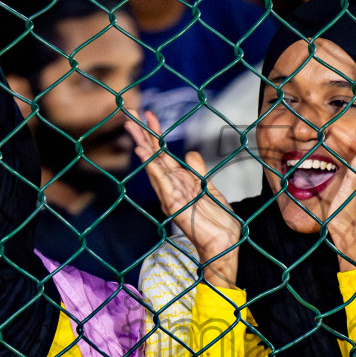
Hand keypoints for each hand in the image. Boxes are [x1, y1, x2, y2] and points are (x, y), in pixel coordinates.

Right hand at [124, 108, 241, 286]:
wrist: (225, 241)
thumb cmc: (217, 220)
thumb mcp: (208, 188)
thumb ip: (197, 172)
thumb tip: (190, 154)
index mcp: (178, 181)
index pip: (162, 153)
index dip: (155, 134)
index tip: (148, 115)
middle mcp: (170, 187)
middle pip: (153, 156)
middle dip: (142, 135)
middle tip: (130, 114)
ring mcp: (170, 196)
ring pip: (153, 167)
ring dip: (143, 148)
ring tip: (133, 130)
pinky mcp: (174, 205)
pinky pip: (162, 183)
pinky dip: (152, 168)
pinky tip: (144, 155)